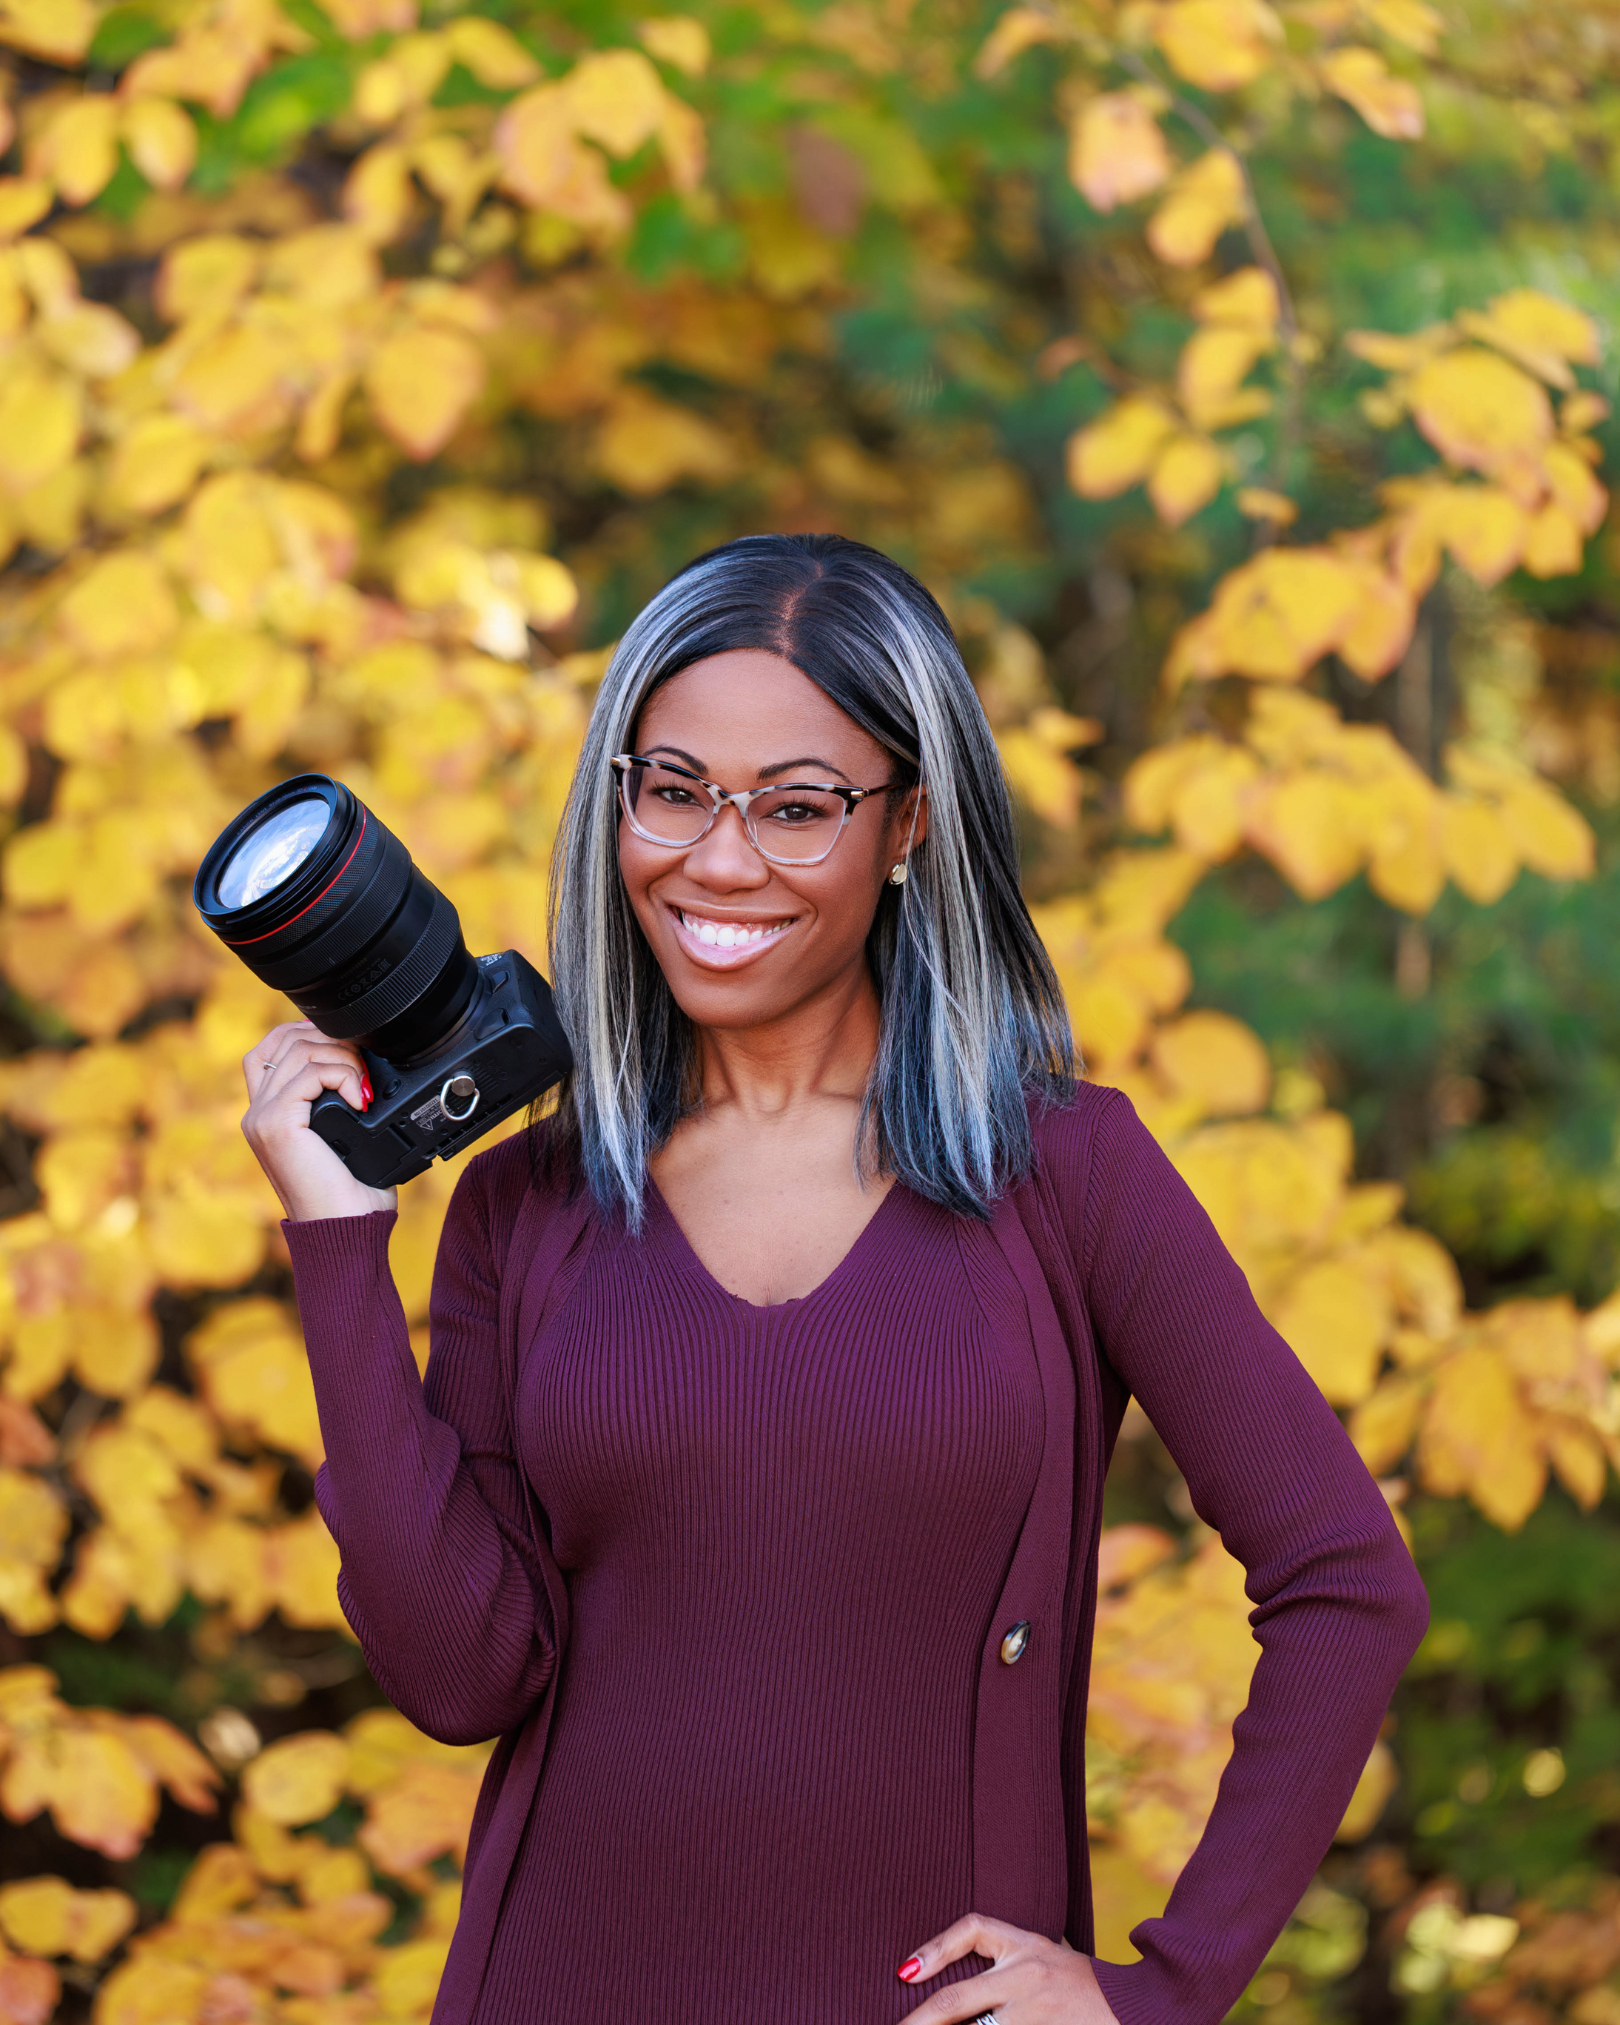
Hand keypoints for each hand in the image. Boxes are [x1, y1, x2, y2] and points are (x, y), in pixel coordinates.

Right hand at [241, 1021, 397, 1222]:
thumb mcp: (343, 1138)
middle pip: (283, 1040)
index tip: (345, 1044)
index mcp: (267, 1114)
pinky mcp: (275, 1124)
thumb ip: (338, 1102)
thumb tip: (364, 1066)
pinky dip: (342, 1076)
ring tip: (364, 1088)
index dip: (305, 1032)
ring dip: (343, 1058)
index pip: (268, 1048)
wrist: (345, 1231)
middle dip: (331, 1040)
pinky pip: (309, 1073)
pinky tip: (360, 1101)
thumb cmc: (351, 1193)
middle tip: (362, 1068)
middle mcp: (256, 1113)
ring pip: (299, 1051)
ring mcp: (261, 1117)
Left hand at [898, 1915, 1120, 2024]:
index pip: (974, 1929)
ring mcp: (1034, 2017)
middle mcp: (1026, 1979)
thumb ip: (1013, 1958)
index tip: (906, 1970)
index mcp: (1028, 1948)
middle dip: (920, 2020)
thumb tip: (960, 1961)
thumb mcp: (1052, 1954)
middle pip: (957, 2000)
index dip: (936, 1947)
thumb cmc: (1089, 1984)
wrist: (1140, 2008)